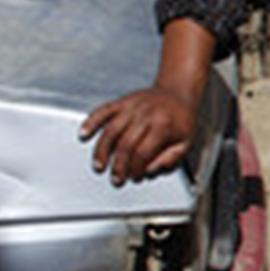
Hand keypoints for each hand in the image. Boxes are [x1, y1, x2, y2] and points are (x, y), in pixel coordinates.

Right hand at [80, 86, 195, 183]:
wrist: (178, 92)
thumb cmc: (181, 120)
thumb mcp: (185, 142)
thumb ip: (170, 159)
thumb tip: (149, 171)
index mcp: (163, 126)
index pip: (143, 152)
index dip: (136, 168)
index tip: (134, 177)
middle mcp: (145, 115)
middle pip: (125, 144)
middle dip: (118, 165)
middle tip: (116, 179)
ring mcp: (131, 106)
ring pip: (110, 130)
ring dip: (102, 150)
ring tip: (99, 165)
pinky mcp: (122, 101)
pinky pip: (103, 111)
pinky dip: (91, 122)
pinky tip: (83, 134)